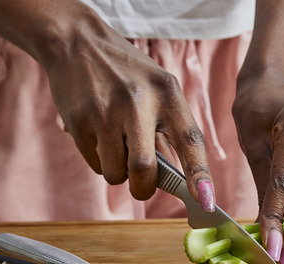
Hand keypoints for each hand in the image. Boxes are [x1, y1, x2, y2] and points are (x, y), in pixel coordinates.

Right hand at [42, 12, 214, 207]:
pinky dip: (100, 161)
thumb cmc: (127, 74)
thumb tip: (178, 181)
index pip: (190, 140)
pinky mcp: (77, 122)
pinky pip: (95, 165)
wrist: (76, 43)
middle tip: (143, 187)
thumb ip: (168, 132)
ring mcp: (104, 112)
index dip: (200, 175)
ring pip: (116, 173)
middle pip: (144, 168)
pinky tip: (99, 135)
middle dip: (144, 188)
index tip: (207, 201)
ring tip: (117, 146)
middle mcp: (137, 101)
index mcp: (167, 93)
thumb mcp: (157, 90)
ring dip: (119, 173)